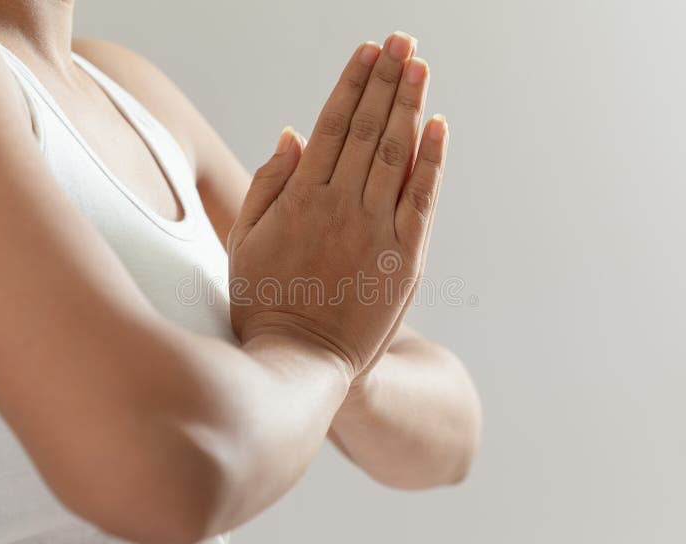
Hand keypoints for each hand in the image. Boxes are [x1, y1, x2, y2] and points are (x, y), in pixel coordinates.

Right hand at [228, 32, 447, 378]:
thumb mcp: (246, 240)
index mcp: (301, 199)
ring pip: (397, 153)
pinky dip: (431, 159)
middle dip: (386, 79)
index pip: (332, 125)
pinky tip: (438, 125)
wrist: (301, 361)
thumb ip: (268, 183)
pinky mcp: (405, 256)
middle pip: (368, 128)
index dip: (351, 83)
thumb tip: (294, 132)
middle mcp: (341, 206)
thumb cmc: (264, 299)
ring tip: (419, 64)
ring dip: (410, 104)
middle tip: (402, 40)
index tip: (367, 50)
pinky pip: (422, 197)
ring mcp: (376, 230)